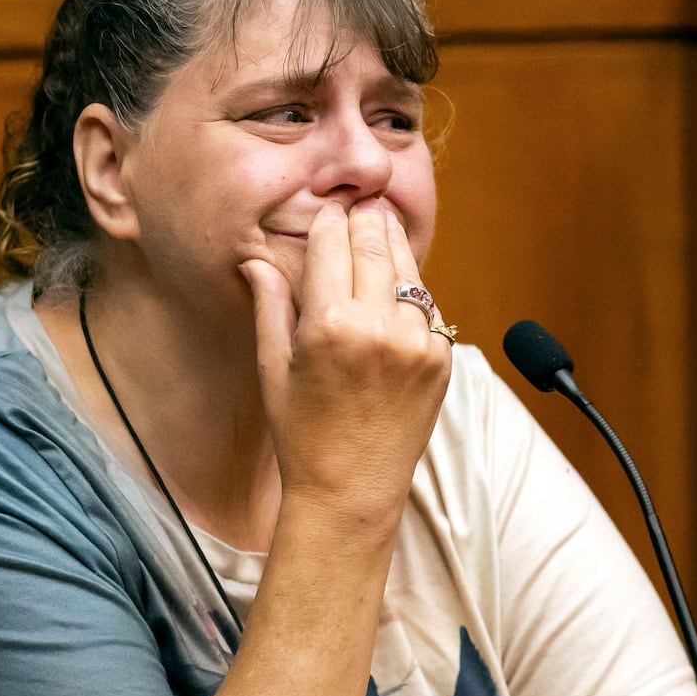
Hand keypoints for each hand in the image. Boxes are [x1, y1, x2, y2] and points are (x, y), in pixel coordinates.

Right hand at [240, 201, 452, 533]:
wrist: (352, 491)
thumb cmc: (301, 434)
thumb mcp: (273, 367)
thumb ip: (271, 305)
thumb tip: (254, 260)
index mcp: (329, 325)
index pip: (332, 244)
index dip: (328, 221)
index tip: (326, 212)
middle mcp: (378, 327)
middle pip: (375, 244)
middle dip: (366, 219)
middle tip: (360, 204)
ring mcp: (417, 342)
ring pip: (409, 268)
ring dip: (394, 244)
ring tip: (381, 226)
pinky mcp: (442, 358)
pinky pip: (428, 306)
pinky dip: (412, 290)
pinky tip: (397, 284)